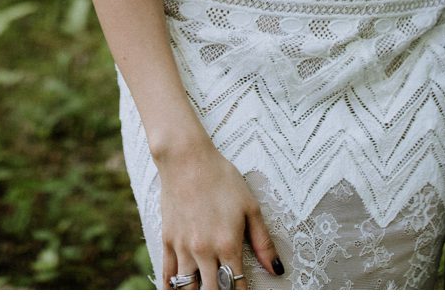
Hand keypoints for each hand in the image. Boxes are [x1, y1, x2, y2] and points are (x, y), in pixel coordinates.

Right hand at [153, 140, 280, 288]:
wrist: (186, 158)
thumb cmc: (222, 179)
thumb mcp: (250, 207)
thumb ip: (263, 242)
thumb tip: (277, 269)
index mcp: (228, 244)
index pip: (237, 286)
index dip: (242, 296)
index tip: (245, 297)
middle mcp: (204, 251)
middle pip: (212, 292)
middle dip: (220, 297)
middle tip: (225, 292)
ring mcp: (183, 247)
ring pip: (188, 288)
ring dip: (197, 295)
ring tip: (205, 293)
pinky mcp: (167, 240)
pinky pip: (168, 274)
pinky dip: (172, 288)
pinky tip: (178, 292)